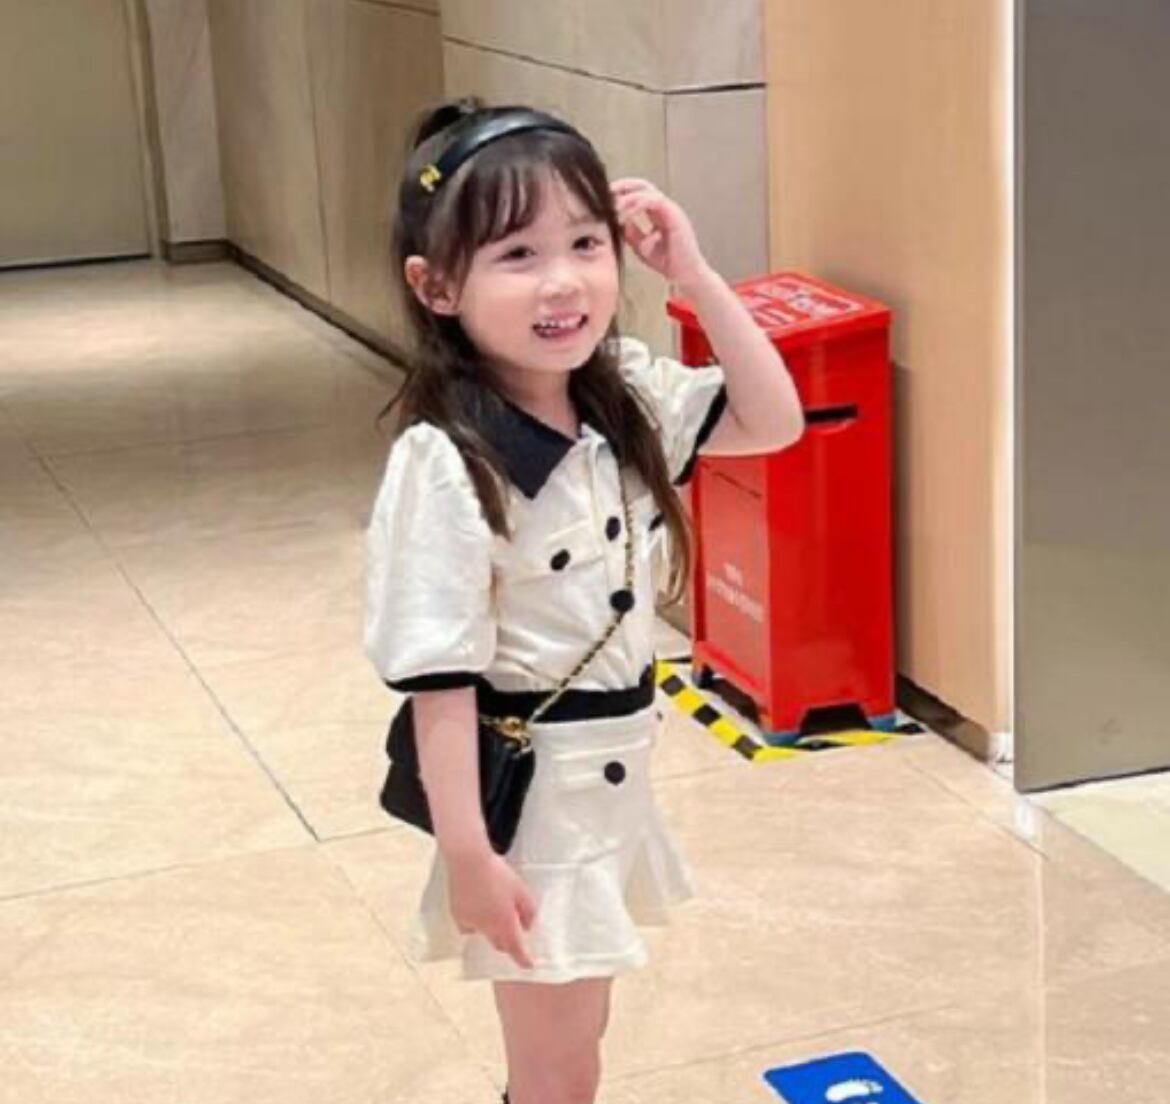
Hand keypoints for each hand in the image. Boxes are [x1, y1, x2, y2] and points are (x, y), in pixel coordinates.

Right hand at [446, 847, 537, 969]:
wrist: (468, 861)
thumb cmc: (498, 874)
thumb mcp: (521, 890)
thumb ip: (528, 911)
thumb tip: (527, 926)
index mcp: (504, 923)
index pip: (515, 949)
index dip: (523, 959)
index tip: (529, 965)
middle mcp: (486, 928)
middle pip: (498, 944)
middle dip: (507, 944)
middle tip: (514, 936)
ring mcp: (470, 922)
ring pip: (483, 934)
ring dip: (491, 931)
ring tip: (495, 915)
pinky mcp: (457, 914)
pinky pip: (469, 925)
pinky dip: (476, 922)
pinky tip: (479, 907)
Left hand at [611, 178, 709, 286]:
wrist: (686, 275)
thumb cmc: (667, 262)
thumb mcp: (641, 246)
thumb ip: (630, 232)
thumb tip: (615, 221)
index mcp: (658, 213)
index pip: (638, 192)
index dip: (621, 191)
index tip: (603, 198)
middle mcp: (665, 208)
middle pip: (642, 185)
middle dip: (622, 186)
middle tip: (604, 193)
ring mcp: (671, 210)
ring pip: (647, 191)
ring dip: (627, 197)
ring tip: (613, 206)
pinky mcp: (675, 216)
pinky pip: (655, 201)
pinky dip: (638, 205)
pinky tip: (625, 214)